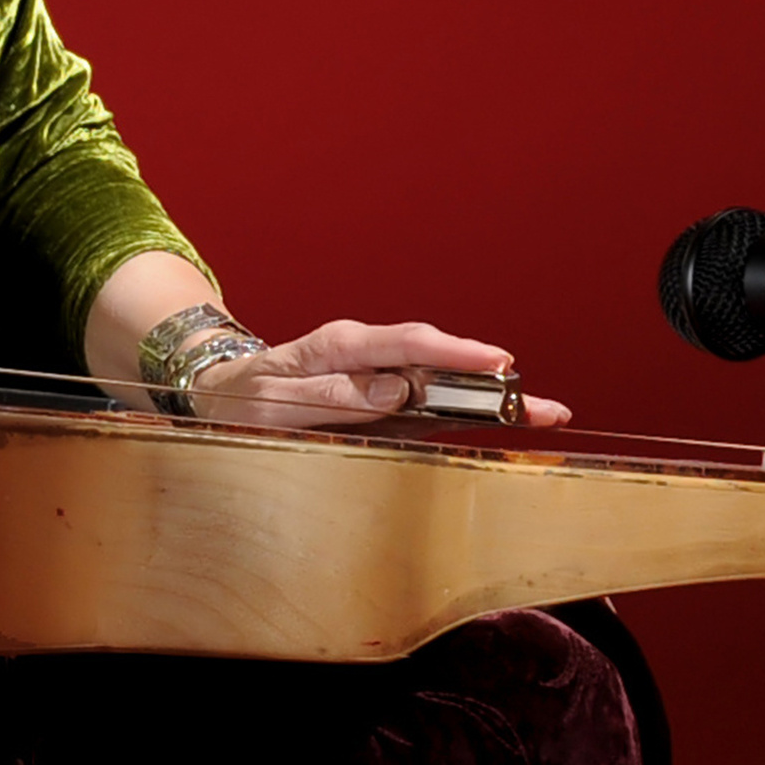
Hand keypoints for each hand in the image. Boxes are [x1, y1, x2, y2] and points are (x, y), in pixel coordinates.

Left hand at [187, 318, 571, 431]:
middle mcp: (364, 353)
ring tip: (541, 414)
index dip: (455, 354)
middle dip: (492, 378)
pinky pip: (426, 400)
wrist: (220, 393)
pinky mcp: (379, 396)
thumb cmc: (243, 398)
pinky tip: (502, 420)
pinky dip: (464, 409)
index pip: (406, 344)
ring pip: (438, 380)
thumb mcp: (273, 399)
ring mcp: (375, 372)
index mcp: (339, 345)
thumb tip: (396, 392)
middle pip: (436, 360)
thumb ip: (333, 397)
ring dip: (488, 396)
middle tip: (544, 404)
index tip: (497, 363)